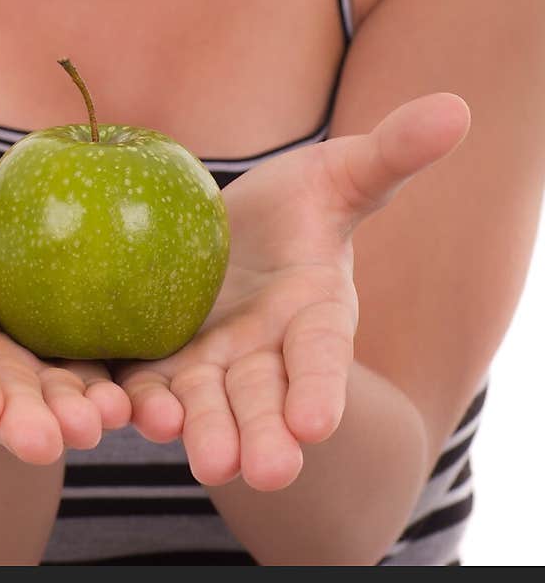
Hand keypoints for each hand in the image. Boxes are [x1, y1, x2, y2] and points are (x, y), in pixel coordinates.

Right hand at [0, 132, 130, 464]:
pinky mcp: (77, 366)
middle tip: (52, 440)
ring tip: (108, 424)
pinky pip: (105, 383)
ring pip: (57, 396)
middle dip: (24, 419)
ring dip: (80, 415)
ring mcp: (30, 369)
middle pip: (3, 391)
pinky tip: (158, 410)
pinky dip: (130, 399)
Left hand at [111, 92, 470, 490]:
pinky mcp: (159, 356)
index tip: (317, 422)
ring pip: (204, 402)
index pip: (323, 354)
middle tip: (264, 473)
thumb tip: (455, 109)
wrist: (228, 226)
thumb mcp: (340, 172)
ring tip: (201, 461)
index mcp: (317, 316)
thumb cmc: (297, 202)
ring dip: (202, 432)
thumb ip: (390, 153)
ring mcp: (210, 361)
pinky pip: (146, 383)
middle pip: (264, 397)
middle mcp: (266, 352)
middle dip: (264, 433)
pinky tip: (126, 415)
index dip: (322, 386)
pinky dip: (139, 401)